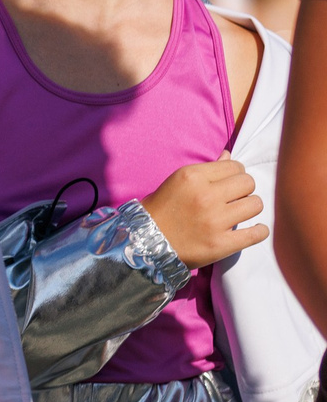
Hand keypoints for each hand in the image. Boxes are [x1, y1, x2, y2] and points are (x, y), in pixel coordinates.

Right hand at [142, 158, 267, 266]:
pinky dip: (259, 231)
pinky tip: (253, 230)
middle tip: (234, 199)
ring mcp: (214, 221)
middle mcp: (205, 196)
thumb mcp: (177, 182)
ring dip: (250, 208)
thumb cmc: (160, 210)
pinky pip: (257, 233)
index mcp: (192, 177)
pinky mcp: (221, 244)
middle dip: (244, 190)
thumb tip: (229, 156)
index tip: (229, 184)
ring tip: (239, 214)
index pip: (235, 166)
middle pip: (248, 183)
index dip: (235, 174)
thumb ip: (206, 170)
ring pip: (256, 205)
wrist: (143, 243)